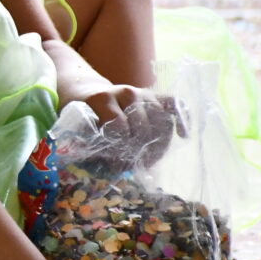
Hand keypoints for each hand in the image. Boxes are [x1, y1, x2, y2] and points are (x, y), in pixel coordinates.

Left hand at [58, 75, 177, 170]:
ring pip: (161, 118)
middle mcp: (125, 92)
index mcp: (102, 98)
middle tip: (138, 165)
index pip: (119, 126)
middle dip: (142, 150)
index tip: (117, 164)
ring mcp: (142, 92)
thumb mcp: (77, 126)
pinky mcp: (155, 94)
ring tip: (151, 160)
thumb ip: (87, 143)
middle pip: (143, 125)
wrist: (86, 90)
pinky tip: (183, 135)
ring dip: (160, 143)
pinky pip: (175, 103)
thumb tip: (104, 169)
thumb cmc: (82, 113)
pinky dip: (182, 118)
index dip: (119, 148)